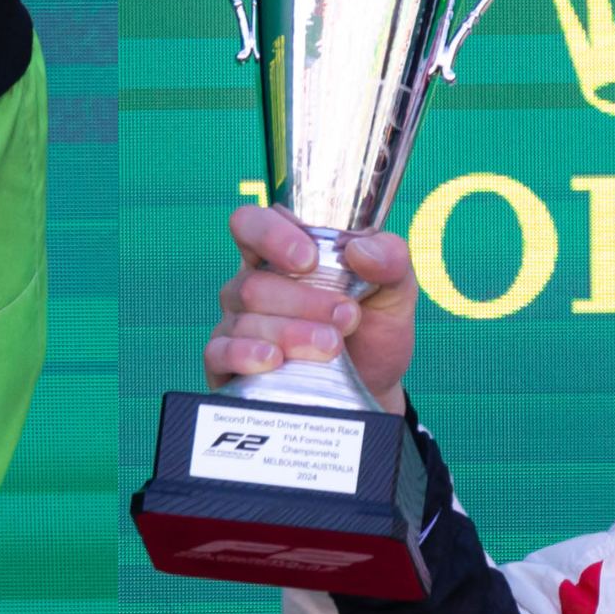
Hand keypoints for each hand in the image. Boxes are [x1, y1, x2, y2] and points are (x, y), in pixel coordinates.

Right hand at [204, 206, 420, 414]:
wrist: (373, 389)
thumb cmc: (375, 331)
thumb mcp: (395, 291)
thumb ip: (390, 260)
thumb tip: (359, 249)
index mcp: (281, 255)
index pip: (251, 224)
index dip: (271, 235)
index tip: (309, 260)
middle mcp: (251, 287)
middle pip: (254, 284)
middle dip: (304, 302)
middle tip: (347, 318)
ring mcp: (236, 326)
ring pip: (244, 321)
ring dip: (290, 333)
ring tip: (333, 348)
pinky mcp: (228, 366)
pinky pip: (219, 353)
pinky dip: (245, 355)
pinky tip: (274, 360)